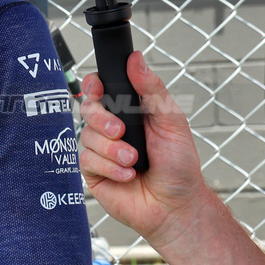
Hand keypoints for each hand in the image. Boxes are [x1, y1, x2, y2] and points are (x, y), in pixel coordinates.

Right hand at [80, 52, 208, 246]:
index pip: (101, 89)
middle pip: (87, 109)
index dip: (93, 85)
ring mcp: (100, 150)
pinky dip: (110, 167)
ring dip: (113, 150)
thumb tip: (136, 59)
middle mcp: (111, 129)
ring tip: (134, 161)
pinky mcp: (92, 172)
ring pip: (86, 136)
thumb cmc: (178, 165)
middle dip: (102, 120)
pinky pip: (87, 160)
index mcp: (129, 112)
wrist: (175, 205)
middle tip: (121, 132)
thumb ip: (152, 90)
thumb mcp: (171, 121)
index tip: (97, 87)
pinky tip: (128, 175)